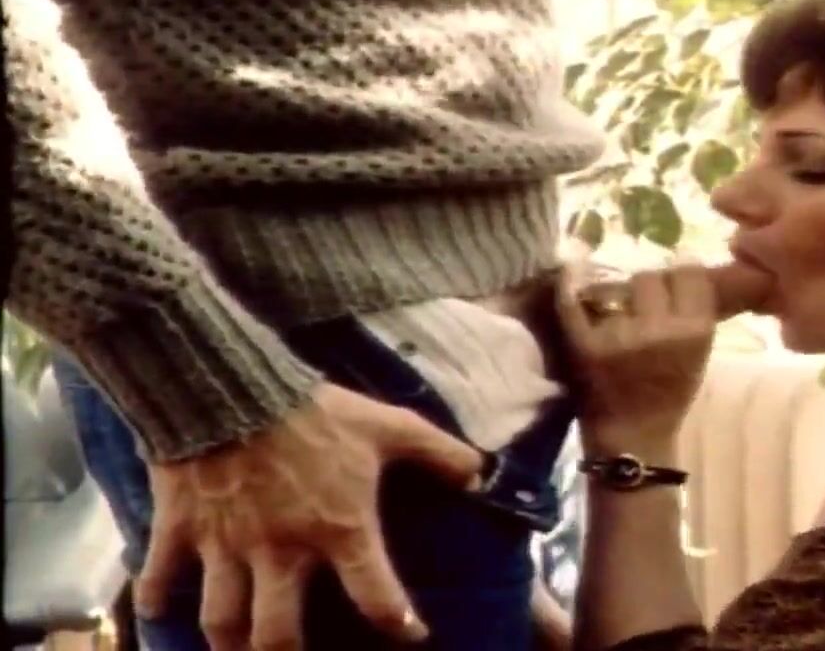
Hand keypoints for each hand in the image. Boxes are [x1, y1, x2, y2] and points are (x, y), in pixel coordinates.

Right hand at [136, 382, 483, 650]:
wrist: (230, 385)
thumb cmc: (315, 410)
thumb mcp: (388, 426)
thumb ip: (437, 452)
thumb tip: (483, 473)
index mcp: (338, 531)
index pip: (377, 595)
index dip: (398, 622)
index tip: (410, 635)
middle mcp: (282, 552)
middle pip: (277, 635)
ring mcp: (227, 546)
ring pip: (222, 621)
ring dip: (228, 644)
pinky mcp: (182, 528)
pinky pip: (162, 576)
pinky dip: (156, 597)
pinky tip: (157, 611)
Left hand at [557, 261, 769, 453]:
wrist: (634, 439)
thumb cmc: (669, 397)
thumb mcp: (699, 354)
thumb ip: (696, 312)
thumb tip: (687, 262)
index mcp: (696, 332)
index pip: (689, 273)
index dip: (679, 275)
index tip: (671, 284)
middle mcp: (660, 330)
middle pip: (651, 276)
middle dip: (646, 287)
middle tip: (641, 303)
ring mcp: (620, 336)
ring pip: (617, 284)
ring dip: (616, 291)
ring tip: (615, 309)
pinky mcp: (585, 346)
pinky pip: (573, 301)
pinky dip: (570, 285)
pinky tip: (573, 272)